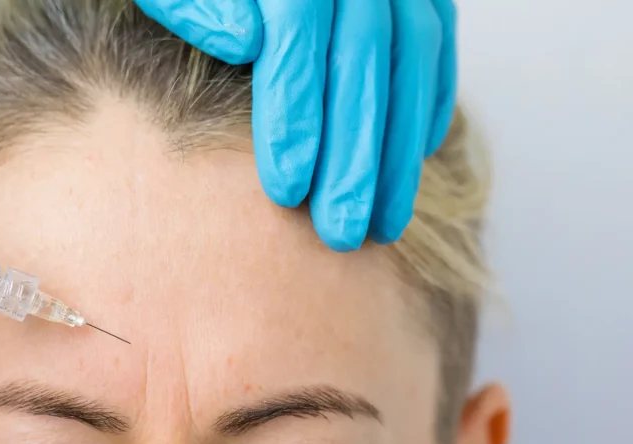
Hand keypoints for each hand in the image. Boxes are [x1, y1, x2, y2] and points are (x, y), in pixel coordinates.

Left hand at [134, 0, 456, 250]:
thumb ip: (196, 5)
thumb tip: (244, 42)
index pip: (298, 35)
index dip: (293, 114)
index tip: (284, 189)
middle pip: (363, 58)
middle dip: (355, 155)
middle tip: (338, 231)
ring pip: (411, 58)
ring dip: (399, 148)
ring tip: (382, 225)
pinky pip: (436, 43)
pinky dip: (427, 103)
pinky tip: (410, 162)